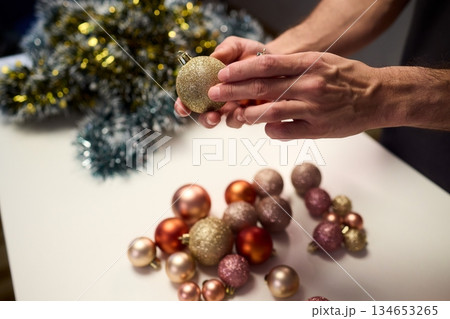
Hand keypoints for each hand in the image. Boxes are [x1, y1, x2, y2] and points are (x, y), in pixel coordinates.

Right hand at [174, 36, 266, 127]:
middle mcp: (219, 99)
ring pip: (223, 120)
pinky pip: (243, 120)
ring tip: (230, 115)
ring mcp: (234, 107)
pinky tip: (244, 113)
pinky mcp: (250, 113)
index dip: (183, 104)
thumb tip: (213, 59)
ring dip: (226, 121)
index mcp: (209, 83)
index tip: (182, 109)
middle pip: (205, 115)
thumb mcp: (236, 46)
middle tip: (211, 116)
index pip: (190, 96)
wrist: (276, 61)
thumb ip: (224, 51)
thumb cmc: (251, 53)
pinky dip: (241, 118)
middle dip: (204, 119)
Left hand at [208, 51, 390, 138]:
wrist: (378, 97)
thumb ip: (294, 66)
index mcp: (308, 64)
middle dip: (232, 91)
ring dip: (247, 114)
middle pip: (262, 87)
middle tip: (214, 93)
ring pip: (270, 111)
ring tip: (235, 115)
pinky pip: (285, 131)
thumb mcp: (322, 61)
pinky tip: (266, 128)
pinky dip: (270, 130)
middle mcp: (308, 84)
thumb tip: (263, 73)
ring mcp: (313, 108)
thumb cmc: (347, 78)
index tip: (222, 73)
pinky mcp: (318, 128)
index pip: (266, 64)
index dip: (240, 69)